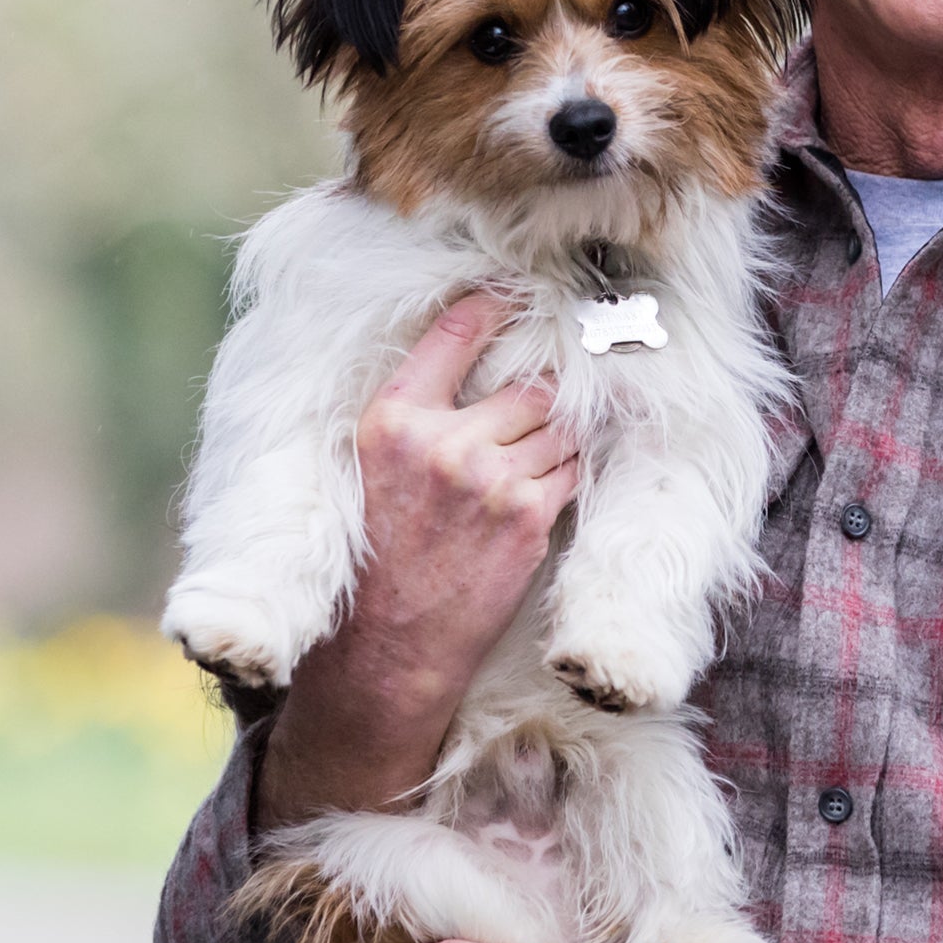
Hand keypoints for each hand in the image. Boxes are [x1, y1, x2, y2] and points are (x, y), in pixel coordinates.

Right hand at [256, 293, 573, 829]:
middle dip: (540, 399)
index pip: (455, 332)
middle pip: (529, 386)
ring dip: (558, 441)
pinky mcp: (528, 517)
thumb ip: (417, 415)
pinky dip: (567, 475)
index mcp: (392, 421)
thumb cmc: (377, 556)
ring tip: (535, 462)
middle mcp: (442, 442)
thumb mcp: (371, 469)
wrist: (386, 648)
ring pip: (558, 428)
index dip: (494, 306)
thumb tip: (476, 370)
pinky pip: (571, 471)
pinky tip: (548, 488)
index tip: (514, 294)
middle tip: (542, 407)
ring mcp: (491, 479)